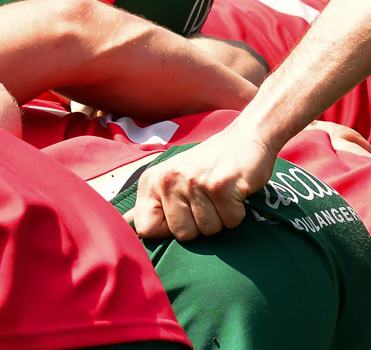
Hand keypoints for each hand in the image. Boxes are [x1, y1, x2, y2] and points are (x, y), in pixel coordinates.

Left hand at [128, 125, 274, 241]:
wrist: (249, 135)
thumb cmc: (209, 163)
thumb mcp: (172, 177)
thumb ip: (149, 203)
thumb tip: (122, 225)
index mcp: (152, 180)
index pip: (146, 230)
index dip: (169, 228)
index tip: (184, 211)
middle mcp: (169, 180)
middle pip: (183, 234)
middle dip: (201, 224)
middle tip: (209, 199)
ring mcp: (195, 182)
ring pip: (209, 230)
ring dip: (221, 217)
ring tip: (222, 194)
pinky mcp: (222, 186)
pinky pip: (231, 221)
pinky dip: (238, 212)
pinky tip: (236, 192)